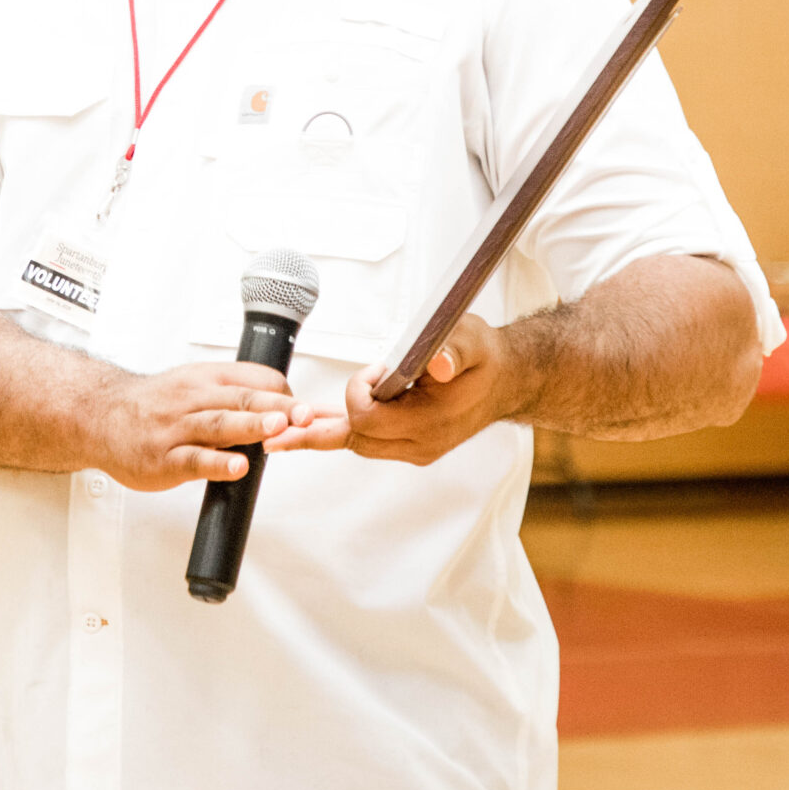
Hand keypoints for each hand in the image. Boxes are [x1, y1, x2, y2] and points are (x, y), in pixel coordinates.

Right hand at [93, 361, 312, 491]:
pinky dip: (217, 464)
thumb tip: (283, 405)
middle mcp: (193, 399)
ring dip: (252, 425)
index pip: (255, 379)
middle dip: (278, 405)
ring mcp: (177, 430)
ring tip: (279, 429)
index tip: (310, 409)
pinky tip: (236, 468)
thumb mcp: (194, 383)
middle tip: (306, 413)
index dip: (285, 394)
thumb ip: (235, 393)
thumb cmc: (153, 403)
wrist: (100, 415)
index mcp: (206, 379)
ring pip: (219, 425)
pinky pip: (192, 460)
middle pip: (241, 398)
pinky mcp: (164, 459)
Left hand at [268, 313, 526, 465]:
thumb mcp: (472, 340)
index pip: (368, 419)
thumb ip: (454, 349)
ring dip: (325, 430)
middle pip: (354, 439)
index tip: (376, 369)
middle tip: (281, 422)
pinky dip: (338, 432)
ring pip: (357, 444)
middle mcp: (420, 444)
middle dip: (323, 423)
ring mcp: (415, 449)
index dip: (359, 392)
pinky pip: (367, 442)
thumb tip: (441, 364)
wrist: (507, 380)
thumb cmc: (484, 357)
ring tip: (285, 429)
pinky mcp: (410, 445)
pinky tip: (310, 429)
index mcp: (431, 423)